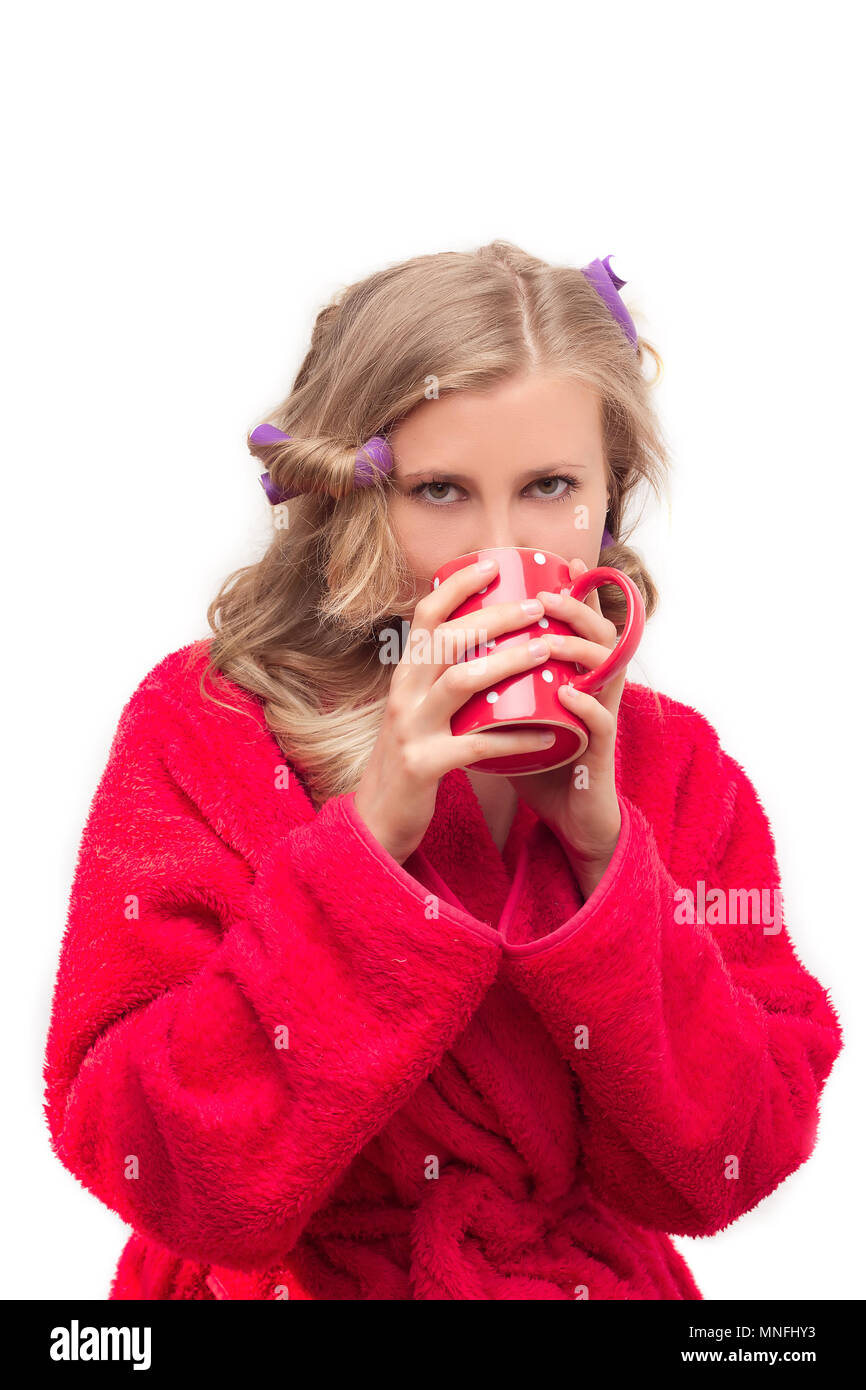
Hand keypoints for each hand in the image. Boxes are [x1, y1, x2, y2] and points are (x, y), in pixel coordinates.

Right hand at [353, 558, 559, 863]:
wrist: (376, 823)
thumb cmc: (410, 763)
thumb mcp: (418, 712)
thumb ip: (441, 681)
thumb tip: (483, 643)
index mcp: (405, 677)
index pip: (426, 617)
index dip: (457, 586)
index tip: (494, 564)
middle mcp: (403, 695)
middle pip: (448, 640)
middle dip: (495, 617)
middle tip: (538, 607)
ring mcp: (411, 730)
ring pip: (461, 682)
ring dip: (507, 662)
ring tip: (546, 652)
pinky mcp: (424, 766)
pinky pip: (476, 747)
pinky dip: (516, 739)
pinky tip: (548, 736)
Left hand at [505, 557, 625, 895]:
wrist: (566, 815)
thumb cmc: (539, 759)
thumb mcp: (516, 711)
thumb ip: (496, 681)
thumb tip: (451, 646)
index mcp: (575, 673)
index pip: (581, 624)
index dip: (575, 592)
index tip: (559, 565)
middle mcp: (595, 687)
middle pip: (601, 634)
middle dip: (576, 609)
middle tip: (547, 597)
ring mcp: (601, 717)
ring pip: (608, 669)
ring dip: (578, 650)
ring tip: (550, 640)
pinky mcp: (601, 752)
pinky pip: (602, 722)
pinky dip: (586, 705)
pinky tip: (569, 694)